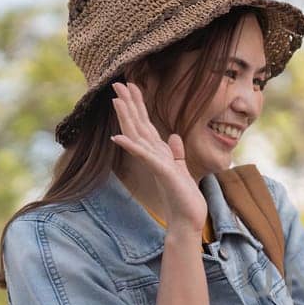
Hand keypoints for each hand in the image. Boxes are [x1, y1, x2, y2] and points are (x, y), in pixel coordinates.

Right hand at [108, 81, 209, 234]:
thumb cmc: (184, 198)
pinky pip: (144, 157)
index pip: (145, 125)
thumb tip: (172, 136)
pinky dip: (131, 146)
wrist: (187, 220)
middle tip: (117, 84)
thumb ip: (175, 152)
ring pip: (137, 136)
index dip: (138, 105)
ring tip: (116, 100)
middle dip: (128, 104)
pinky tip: (118, 137)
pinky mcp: (161, 173)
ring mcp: (155, 164)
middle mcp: (153, 156)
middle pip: (137, 125)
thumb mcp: (181, 169)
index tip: (132, 86)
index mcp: (158, 153)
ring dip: (126, 118)